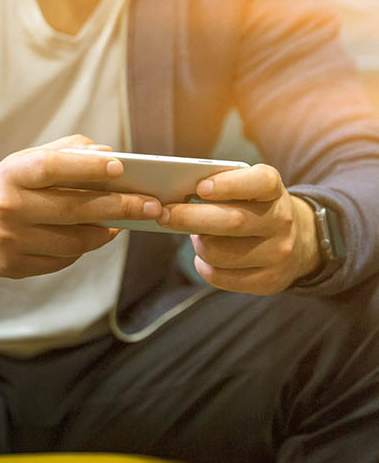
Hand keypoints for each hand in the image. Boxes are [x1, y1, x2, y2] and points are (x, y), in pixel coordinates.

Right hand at [0, 135, 163, 278]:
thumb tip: (110, 155)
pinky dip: (81, 249)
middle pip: (72, 209)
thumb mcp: (26, 161)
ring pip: (73, 242)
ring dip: (103, 233)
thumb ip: (67, 153)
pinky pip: (62, 261)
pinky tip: (89, 237)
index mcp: (10, 174)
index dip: (88, 168)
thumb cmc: (7, 186)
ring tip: (119, 223)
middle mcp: (7, 208)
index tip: (121, 167)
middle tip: (151, 205)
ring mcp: (9, 241)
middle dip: (118, 207)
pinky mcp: (13, 267)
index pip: (52, 168)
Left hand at [157, 164, 321, 294]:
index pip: (258, 182)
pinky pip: (222, 277)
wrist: (298, 240)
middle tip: (164, 214)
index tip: (200, 188)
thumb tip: (176, 197)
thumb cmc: (254, 208)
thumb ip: (219, 187)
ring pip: (220, 252)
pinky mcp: (269, 280)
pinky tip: (205, 259)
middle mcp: (282, 220)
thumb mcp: (247, 190)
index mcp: (274, 190)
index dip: (228, 185)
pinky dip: (204, 267)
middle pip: (232, 221)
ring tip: (197, 237)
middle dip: (190, 218)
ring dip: (198, 245)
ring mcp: (279, 253)